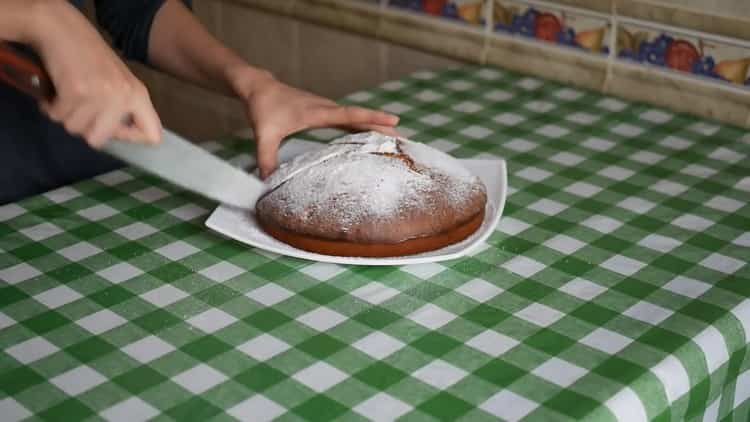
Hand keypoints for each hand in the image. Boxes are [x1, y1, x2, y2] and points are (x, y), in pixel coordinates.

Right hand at [31, 1, 160, 147]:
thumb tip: (119, 137)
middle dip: (83, 127)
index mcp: (139, 95)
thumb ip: (122, 108)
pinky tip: (55, 91)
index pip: (152, 135)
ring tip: (68, 95)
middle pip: (99, 140)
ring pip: (75, 128)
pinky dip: (51, 106)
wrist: (63, 29)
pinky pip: (58, 116)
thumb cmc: (90, 56)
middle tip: (80, 108)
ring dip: (65, 114)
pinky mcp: (77, 92)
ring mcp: (101, 95)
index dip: (131, 138)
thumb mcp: (118, 81)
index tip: (115, 130)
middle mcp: (124, 97)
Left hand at [230, 68, 398, 177]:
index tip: (394, 121)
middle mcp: (326, 108)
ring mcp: (326, 109)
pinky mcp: (323, 111)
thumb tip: (268, 182)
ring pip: (356, 117)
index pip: (350, 115)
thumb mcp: (263, 134)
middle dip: (382, 126)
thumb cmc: (263, 107)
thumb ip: (266, 158)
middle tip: (404, 139)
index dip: (372, 118)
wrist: (258, 87)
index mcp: (317, 112)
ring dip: (375, 125)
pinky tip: (370, 135)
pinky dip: (362, 125)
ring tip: (394, 139)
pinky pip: (349, 118)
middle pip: (360, 117)